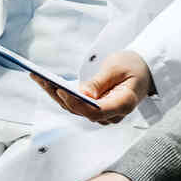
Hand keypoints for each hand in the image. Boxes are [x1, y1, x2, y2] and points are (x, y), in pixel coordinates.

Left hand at [32, 51, 152, 122]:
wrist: (143, 70)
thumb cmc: (133, 66)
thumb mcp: (117, 68)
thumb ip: (100, 82)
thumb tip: (82, 94)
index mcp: (124, 104)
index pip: (96, 112)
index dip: (77, 103)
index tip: (62, 90)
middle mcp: (112, 115)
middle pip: (81, 111)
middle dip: (59, 95)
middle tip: (41, 78)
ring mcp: (103, 114)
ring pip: (73, 108)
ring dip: (54, 93)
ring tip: (37, 76)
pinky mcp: (94, 109)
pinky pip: (74, 104)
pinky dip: (58, 92)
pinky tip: (44, 81)